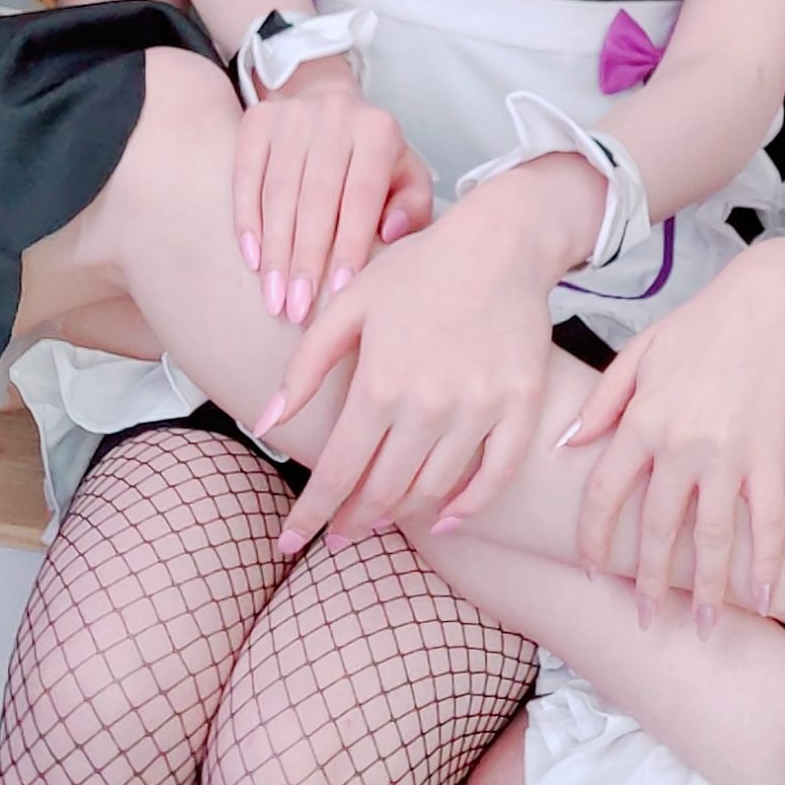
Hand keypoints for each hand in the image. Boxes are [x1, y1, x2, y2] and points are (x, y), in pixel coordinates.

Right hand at [235, 56, 434, 324]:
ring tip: (274, 298)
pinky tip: (252, 259)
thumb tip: (389, 232)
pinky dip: (247, 221)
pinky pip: (247, 176)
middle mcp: (335, 115)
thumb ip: (412, 206)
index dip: (349, 246)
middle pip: (315, 198)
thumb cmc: (373, 157)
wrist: (329, 101)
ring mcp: (292, 115)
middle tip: (298, 309)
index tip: (339, 292)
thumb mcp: (408, 175)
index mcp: (378, 131)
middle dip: (305, 260)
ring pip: (277, 192)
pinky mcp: (257, 121)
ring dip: (275, 251)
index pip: (360, 196)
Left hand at [267, 204, 560, 550]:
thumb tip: (264, 425)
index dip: (311, 514)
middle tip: (339, 532)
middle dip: (353, 521)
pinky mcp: (520, 407)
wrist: (501, 242)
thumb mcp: (348, 306)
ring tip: (382, 518)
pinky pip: (495, 477)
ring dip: (403, 515)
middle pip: (384, 492)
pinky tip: (447, 519)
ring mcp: (479, 409)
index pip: (338, 471)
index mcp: (380, 382)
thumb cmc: (418, 269)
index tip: (291, 542)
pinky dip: (470, 507)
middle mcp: (429, 405)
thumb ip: (305, 368)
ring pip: (435, 491)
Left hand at [568, 245, 784, 630]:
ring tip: (705, 625)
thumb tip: (567, 444)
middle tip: (646, 619)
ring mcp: (728, 454)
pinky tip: (764, 597)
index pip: (604, 494)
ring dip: (707, 589)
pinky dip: (766, 563)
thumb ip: (602, 401)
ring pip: (713, 537)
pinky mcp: (771, 455)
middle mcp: (680, 445)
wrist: (770, 305)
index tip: (590, 569)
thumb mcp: (639, 353)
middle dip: (649, 581)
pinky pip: (768, 521)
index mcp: (641, 420)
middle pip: (656, 528)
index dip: (594, 538)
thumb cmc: (702, 327)